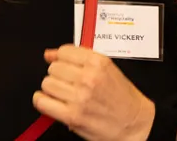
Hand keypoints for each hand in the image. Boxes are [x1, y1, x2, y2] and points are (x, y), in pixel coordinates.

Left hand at [33, 46, 153, 140]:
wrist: (134, 123)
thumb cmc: (122, 98)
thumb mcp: (106, 69)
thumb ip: (78, 59)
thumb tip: (49, 54)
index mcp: (98, 63)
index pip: (64, 52)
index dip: (61, 59)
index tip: (64, 66)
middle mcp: (88, 77)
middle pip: (53, 68)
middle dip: (58, 76)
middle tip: (69, 85)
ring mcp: (79, 97)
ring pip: (47, 84)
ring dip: (52, 90)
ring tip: (64, 95)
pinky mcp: (72, 115)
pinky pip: (42, 102)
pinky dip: (42, 102)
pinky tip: (52, 103)